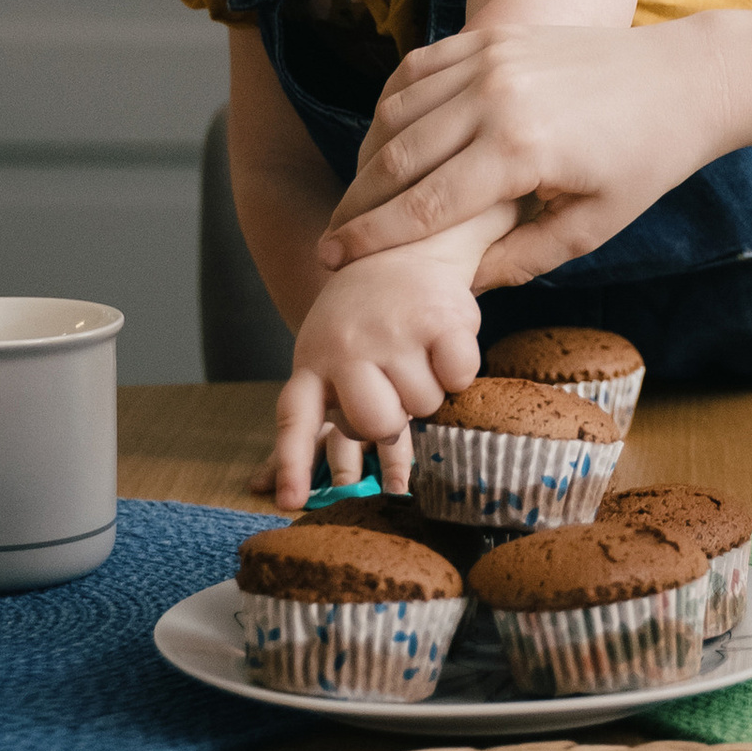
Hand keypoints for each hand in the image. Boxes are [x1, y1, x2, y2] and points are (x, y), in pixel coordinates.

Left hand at [267, 237, 484, 512]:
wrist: (405, 246)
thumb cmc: (367, 318)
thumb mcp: (331, 353)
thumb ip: (336, 408)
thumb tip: (346, 483)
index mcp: (313, 361)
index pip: (296, 420)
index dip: (292, 465)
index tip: (292, 504)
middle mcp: (345, 346)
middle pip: (377, 424)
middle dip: (394, 416)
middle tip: (395, 386)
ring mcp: (391, 331)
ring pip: (425, 404)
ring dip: (430, 388)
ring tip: (418, 352)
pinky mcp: (437, 317)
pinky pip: (459, 376)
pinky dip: (460, 368)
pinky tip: (445, 342)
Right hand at [317, 11, 751, 288]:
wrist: (682, 79)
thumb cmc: (644, 162)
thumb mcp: (590, 227)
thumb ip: (519, 259)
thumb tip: (456, 289)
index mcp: (521, 149)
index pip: (425, 205)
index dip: (374, 237)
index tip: (334, 260)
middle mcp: (496, 95)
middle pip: (397, 157)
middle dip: (358, 202)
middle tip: (332, 237)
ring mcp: (491, 57)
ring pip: (399, 111)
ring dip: (368, 156)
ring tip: (356, 198)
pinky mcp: (494, 37)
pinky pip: (420, 71)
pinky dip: (393, 105)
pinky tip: (384, 139)